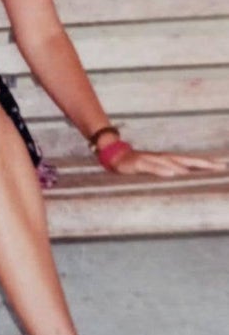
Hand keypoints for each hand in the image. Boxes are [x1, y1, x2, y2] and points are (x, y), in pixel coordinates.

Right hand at [107, 147, 226, 176]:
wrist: (116, 156)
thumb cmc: (138, 164)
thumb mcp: (156, 169)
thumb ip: (170, 173)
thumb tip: (185, 179)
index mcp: (170, 160)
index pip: (192, 161)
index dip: (207, 163)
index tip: (223, 166)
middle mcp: (164, 158)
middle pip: (187, 160)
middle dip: (203, 163)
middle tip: (219, 167)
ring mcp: (152, 159)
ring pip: (172, 163)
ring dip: (186, 167)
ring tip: (201, 171)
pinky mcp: (139, 163)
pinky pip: (152, 167)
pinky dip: (162, 170)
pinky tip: (171, 173)